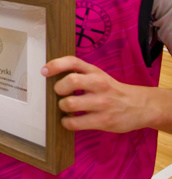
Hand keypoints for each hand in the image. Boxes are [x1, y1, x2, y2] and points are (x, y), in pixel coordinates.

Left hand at [42, 55, 158, 132]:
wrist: (141, 106)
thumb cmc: (112, 90)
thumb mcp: (98, 76)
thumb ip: (79, 73)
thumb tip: (50, 76)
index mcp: (95, 72)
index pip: (73, 62)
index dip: (55, 65)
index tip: (44, 71)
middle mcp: (99, 84)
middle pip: (71, 81)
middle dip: (59, 88)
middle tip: (60, 93)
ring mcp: (102, 103)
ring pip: (70, 103)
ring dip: (62, 107)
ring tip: (65, 108)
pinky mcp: (103, 120)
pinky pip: (75, 122)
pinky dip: (67, 122)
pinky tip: (69, 120)